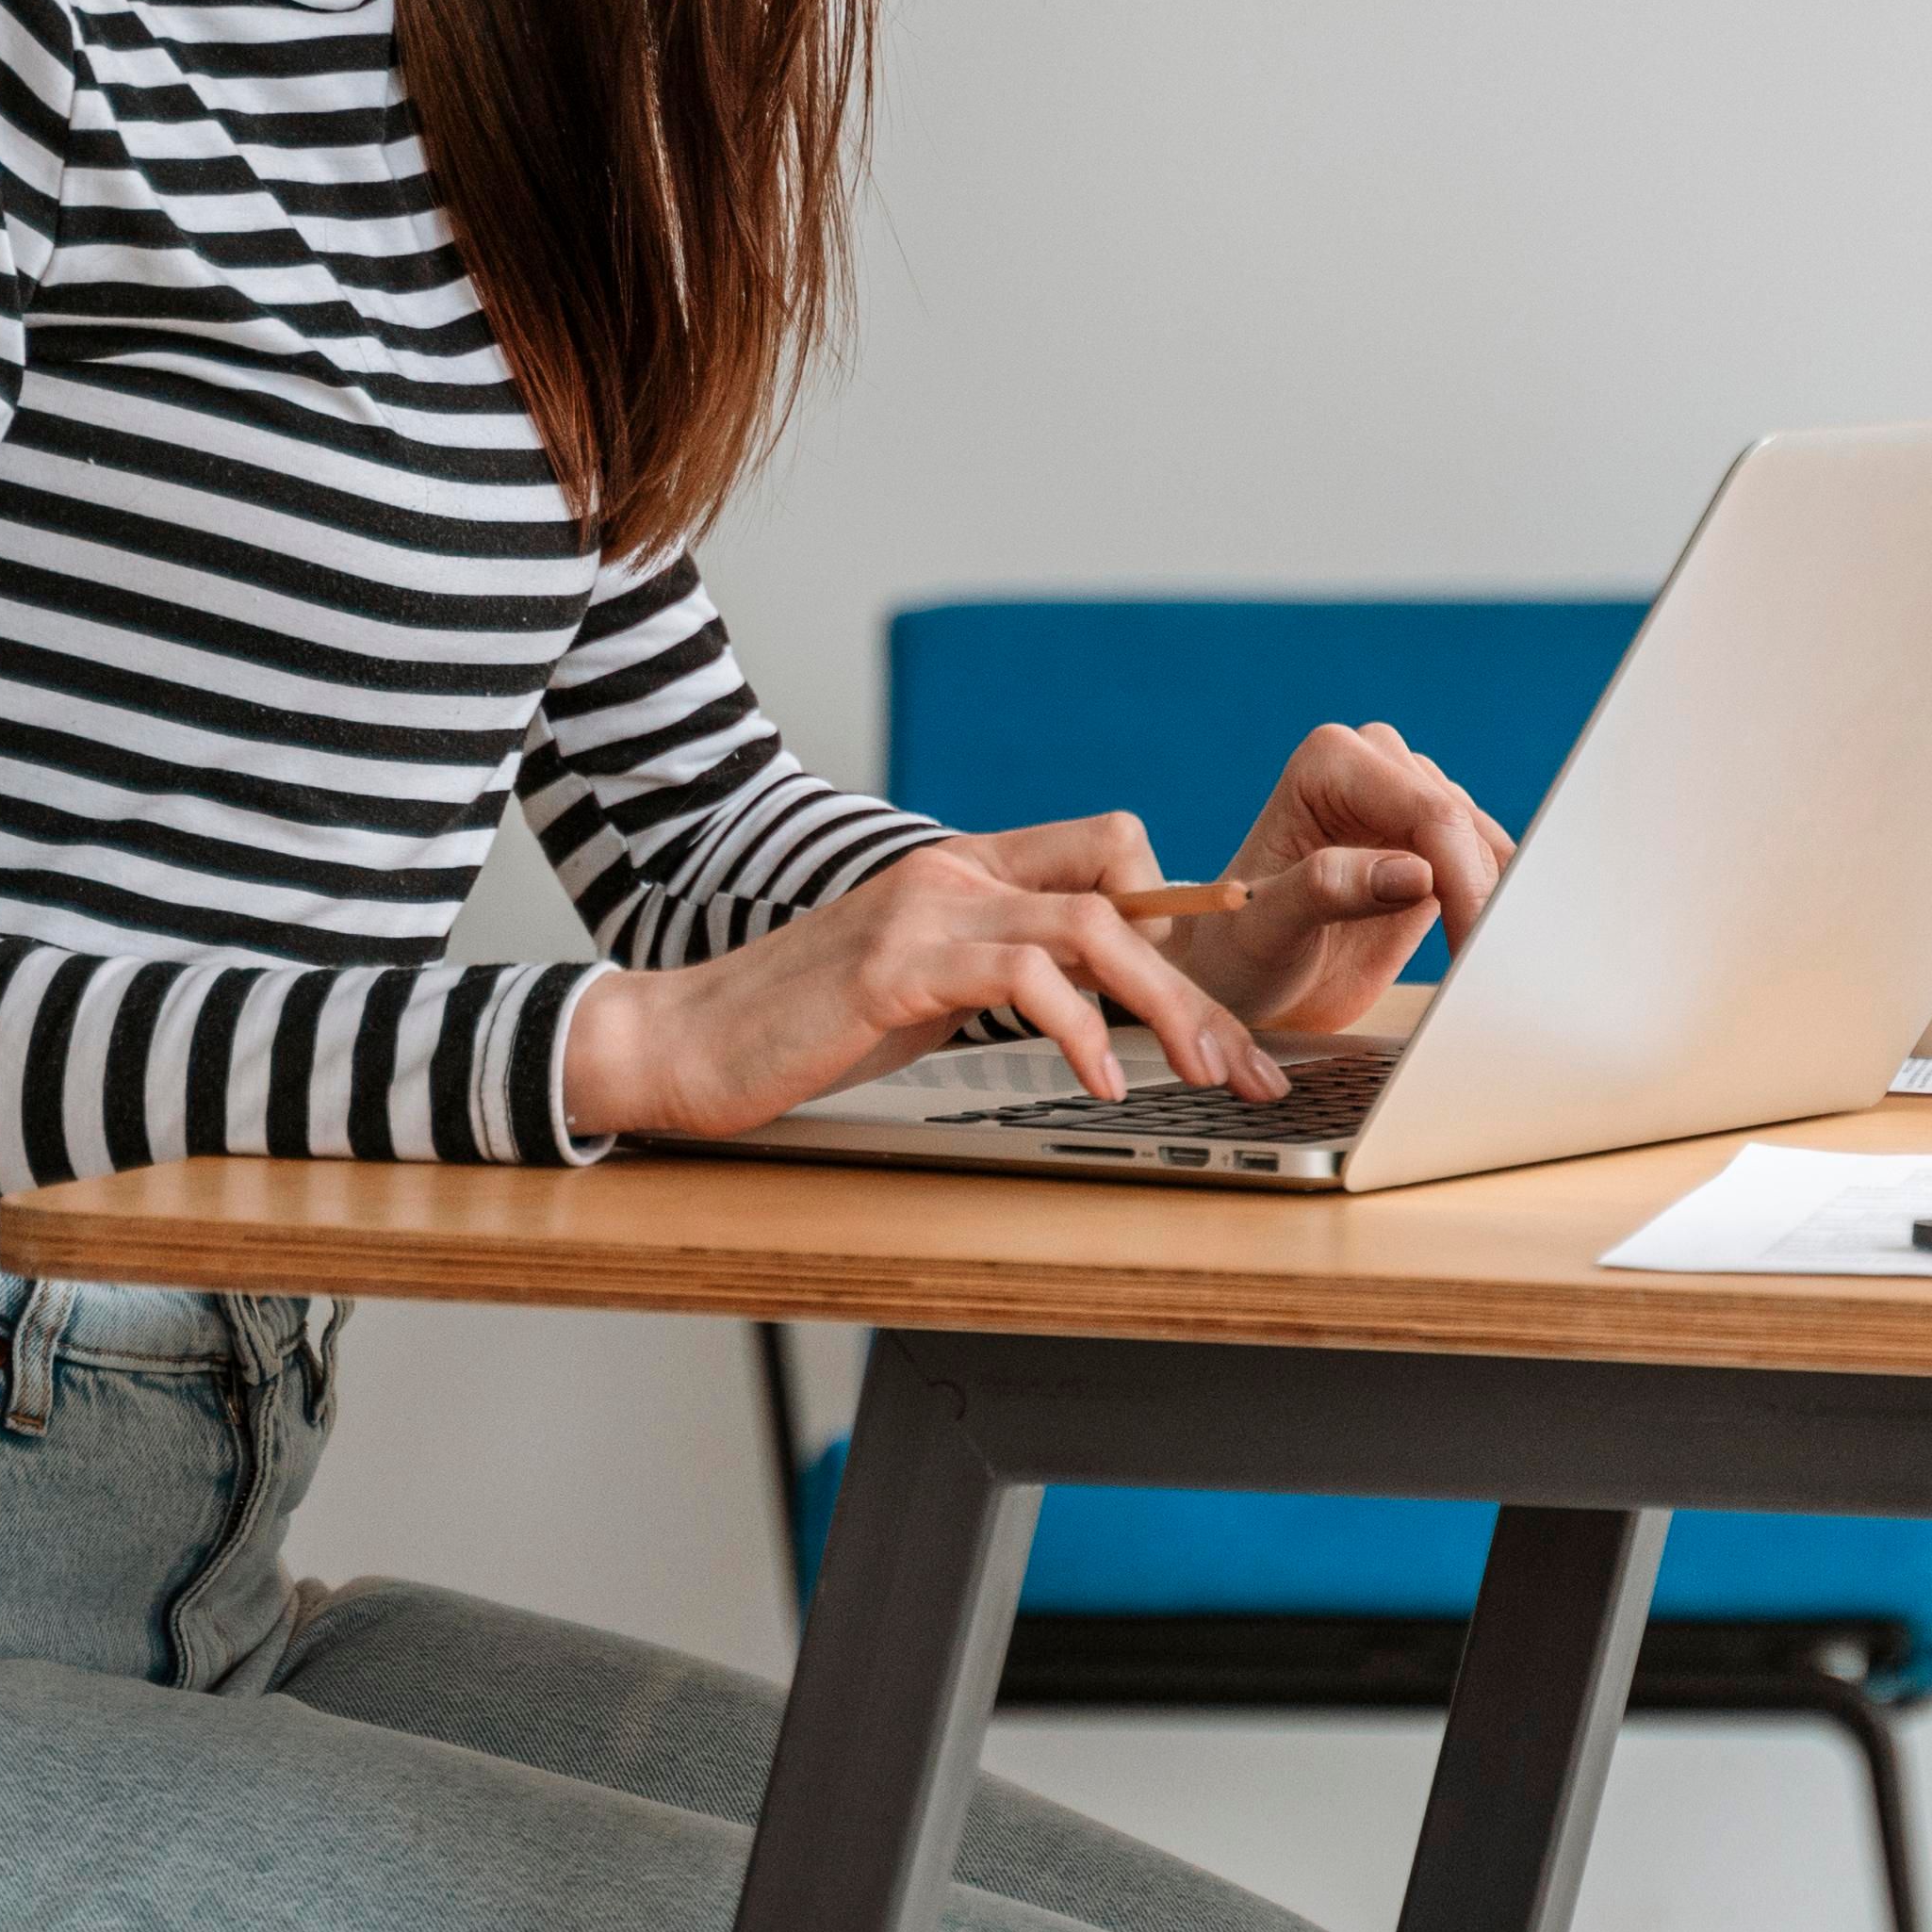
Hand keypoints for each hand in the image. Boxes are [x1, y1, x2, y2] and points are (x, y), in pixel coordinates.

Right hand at [564, 821, 1288, 1139]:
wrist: (680, 1042)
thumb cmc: (800, 1028)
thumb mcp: (921, 988)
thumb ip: (995, 972)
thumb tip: (1087, 1002)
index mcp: (965, 870)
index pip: (1108, 851)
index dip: (1178, 913)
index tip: (1219, 998)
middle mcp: (954, 871)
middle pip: (1124, 897)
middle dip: (1202, 988)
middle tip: (1251, 1066)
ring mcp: (926, 911)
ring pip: (1094, 929)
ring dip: (1168, 1008)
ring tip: (1208, 1073)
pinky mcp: (897, 964)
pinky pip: (1023, 978)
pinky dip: (1080, 1029)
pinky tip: (1099, 1080)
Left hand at [1154, 721, 1519, 1037]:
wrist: (1242, 980)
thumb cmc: (1236, 951)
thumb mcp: (1267, 927)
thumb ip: (1327, 890)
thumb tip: (1416, 873)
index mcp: (1329, 763)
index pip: (1427, 812)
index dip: (1460, 879)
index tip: (1469, 948)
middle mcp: (1374, 766)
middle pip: (1464, 828)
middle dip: (1480, 897)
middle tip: (1477, 972)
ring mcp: (1406, 803)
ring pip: (1484, 848)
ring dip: (1494, 906)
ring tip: (1480, 969)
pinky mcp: (1431, 846)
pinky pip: (1486, 868)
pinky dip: (1494, 908)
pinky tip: (1486, 951)